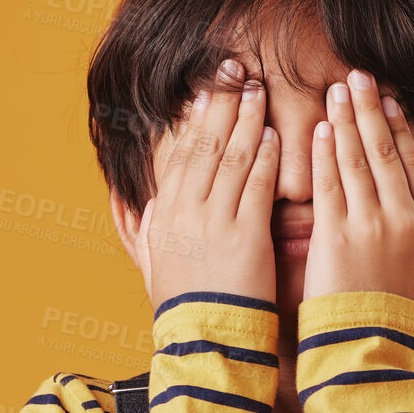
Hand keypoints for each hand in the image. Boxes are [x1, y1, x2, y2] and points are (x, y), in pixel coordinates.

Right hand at [135, 58, 279, 313]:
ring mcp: (214, 223)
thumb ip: (146, 233)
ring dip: (246, 118)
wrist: (204, 343)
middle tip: (235, 69)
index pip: (180, 154)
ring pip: (231, 157)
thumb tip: (140, 208)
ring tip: (258, 89)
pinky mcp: (245, 237)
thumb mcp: (153, 267)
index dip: (195, 119)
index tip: (206, 90)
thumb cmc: (185, 310)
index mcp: (164, 217)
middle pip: (204, 144)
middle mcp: (185, 213)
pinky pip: (255, 187)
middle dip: (221, 102)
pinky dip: (264, 158)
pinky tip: (273, 134)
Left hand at [302, 69, 413, 312]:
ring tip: (335, 90)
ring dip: (345, 120)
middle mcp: (404, 218)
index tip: (387, 99)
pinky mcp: (337, 237)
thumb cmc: (397, 311)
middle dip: (370, 109)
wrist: (372, 345)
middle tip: (357, 76)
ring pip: (358, 161)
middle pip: (387, 152)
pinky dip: (325, 153)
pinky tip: (320, 129)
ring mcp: (371, 225)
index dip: (400, 127)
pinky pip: (330, 184)